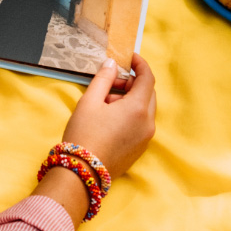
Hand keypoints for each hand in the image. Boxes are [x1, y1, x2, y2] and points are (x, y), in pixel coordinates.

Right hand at [62, 53, 155, 181]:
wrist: (82, 173)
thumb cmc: (84, 134)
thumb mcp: (90, 101)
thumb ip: (103, 78)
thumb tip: (112, 64)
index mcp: (138, 108)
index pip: (148, 78)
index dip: (140, 64)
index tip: (130, 57)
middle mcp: (148, 123)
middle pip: (148, 93)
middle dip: (132, 83)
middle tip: (112, 82)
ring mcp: (146, 138)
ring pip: (145, 109)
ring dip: (130, 99)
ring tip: (105, 103)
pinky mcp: (140, 149)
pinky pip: (141, 124)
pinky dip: (131, 114)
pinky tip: (110, 119)